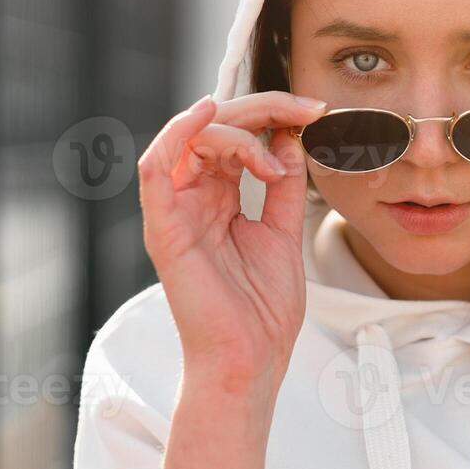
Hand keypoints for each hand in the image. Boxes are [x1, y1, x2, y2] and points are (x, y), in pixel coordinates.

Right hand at [137, 90, 328, 408]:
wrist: (250, 360)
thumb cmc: (261, 310)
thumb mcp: (284, 232)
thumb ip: (284, 185)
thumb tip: (289, 137)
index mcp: (219, 199)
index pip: (236, 135)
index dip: (273, 114)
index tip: (314, 112)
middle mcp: (193, 199)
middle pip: (213, 127)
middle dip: (262, 109)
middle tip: (305, 110)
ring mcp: (176, 212)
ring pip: (190, 138)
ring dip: (238, 129)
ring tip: (272, 157)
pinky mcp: (164, 229)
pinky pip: (155, 168)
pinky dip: (178, 132)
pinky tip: (208, 113)